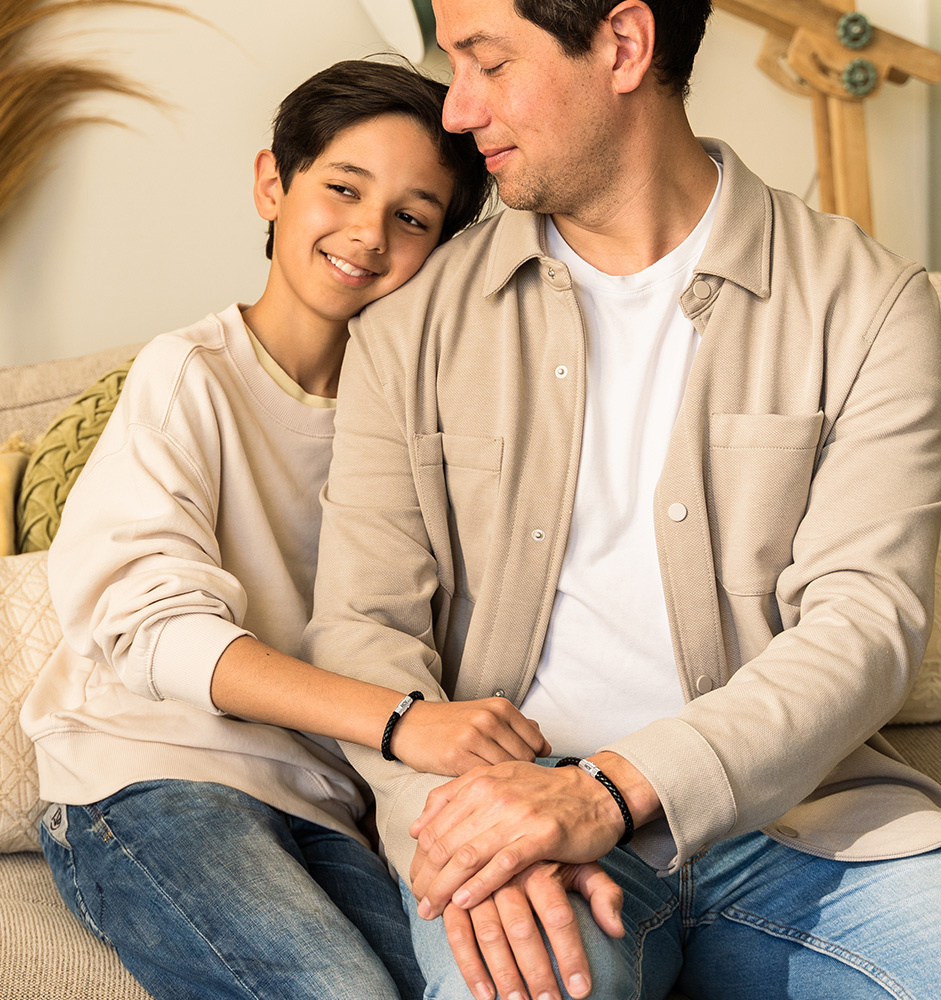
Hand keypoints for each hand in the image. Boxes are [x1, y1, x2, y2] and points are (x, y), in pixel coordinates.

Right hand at [391, 698, 550, 775]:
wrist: (411, 725)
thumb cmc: (450, 723)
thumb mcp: (485, 713)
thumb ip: (515, 725)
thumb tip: (544, 743)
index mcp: (501, 708)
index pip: (537, 742)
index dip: (535, 761)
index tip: (526, 770)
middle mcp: (490, 719)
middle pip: (525, 759)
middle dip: (520, 774)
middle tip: (509, 782)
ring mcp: (474, 736)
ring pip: (507, 771)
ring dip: (503, 783)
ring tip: (495, 787)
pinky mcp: (458, 756)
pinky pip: (485, 778)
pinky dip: (485, 787)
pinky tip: (479, 786)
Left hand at [409, 760, 626, 918]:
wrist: (594, 793)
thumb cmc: (541, 792)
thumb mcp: (496, 780)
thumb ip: (454, 797)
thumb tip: (416, 827)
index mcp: (479, 782)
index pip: (435, 824)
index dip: (419, 857)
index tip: (414, 881)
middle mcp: (494, 795)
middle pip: (446, 842)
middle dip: (427, 878)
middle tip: (418, 904)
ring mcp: (518, 814)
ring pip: (468, 855)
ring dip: (444, 888)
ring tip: (432, 910)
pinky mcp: (542, 835)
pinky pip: (503, 864)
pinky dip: (480, 885)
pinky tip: (464, 902)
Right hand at [443, 861, 623, 999]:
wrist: (507, 818)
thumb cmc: (550, 853)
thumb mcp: (580, 862)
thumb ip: (602, 892)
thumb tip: (617, 929)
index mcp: (540, 866)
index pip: (558, 915)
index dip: (570, 954)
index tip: (581, 989)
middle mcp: (508, 875)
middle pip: (522, 928)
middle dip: (536, 971)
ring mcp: (478, 885)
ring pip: (489, 933)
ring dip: (503, 973)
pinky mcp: (456, 896)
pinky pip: (458, 932)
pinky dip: (469, 965)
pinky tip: (485, 994)